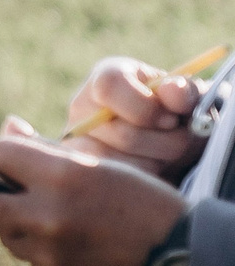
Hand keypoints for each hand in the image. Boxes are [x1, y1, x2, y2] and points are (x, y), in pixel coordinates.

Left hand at [0, 126, 187, 265]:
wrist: (186, 261)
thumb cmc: (147, 205)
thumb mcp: (104, 166)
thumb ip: (47, 150)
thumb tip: (6, 128)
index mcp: (64, 178)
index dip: (2, 155)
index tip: (12, 160)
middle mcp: (48, 217)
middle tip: (10, 192)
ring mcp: (49, 255)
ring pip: (8, 235)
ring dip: (21, 225)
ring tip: (60, 220)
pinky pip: (34, 262)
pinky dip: (45, 252)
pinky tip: (78, 246)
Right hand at [63, 56, 205, 182]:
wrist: (171, 141)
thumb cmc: (178, 114)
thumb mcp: (189, 98)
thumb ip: (184, 91)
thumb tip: (171, 92)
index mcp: (107, 77)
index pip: (109, 87)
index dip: (146, 108)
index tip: (172, 120)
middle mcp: (82, 107)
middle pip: (124, 135)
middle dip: (166, 144)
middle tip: (179, 141)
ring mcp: (76, 141)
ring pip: (122, 166)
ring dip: (158, 165)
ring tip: (165, 156)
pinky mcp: (82, 172)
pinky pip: (115, 188)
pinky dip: (144, 184)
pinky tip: (151, 172)